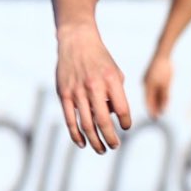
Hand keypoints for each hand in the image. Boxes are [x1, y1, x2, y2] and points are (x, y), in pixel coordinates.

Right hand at [57, 23, 131, 152]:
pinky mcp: (64, 94)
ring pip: (86, 124)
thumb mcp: (115, 72)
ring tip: (102, 149)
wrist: (77, 41)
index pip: (122, 109)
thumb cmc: (100, 59)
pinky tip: (83, 144)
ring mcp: (77, 91)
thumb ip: (117, 95)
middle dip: (111, 138)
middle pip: (103, 121)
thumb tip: (113, 117)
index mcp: (111, 80)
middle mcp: (94, 86)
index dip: (126, 123)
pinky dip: (76, 135)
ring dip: (95, 141)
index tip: (125, 127)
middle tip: (115, 146)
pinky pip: (70, 120)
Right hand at [143, 50, 174, 118]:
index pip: (148, 103)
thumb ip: (164, 97)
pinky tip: (160, 96)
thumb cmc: (165, 69)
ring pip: (151, 94)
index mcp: (148, 87)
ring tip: (160, 108)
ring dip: (155, 101)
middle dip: (153, 107)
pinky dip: (156, 94)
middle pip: (149, 99)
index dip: (152, 111)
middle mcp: (145, 84)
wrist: (162, 54)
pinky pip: (152, 88)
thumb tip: (163, 109)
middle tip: (157, 116)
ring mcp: (147, 79)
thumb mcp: (166, 85)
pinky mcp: (150, 76)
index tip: (155, 118)